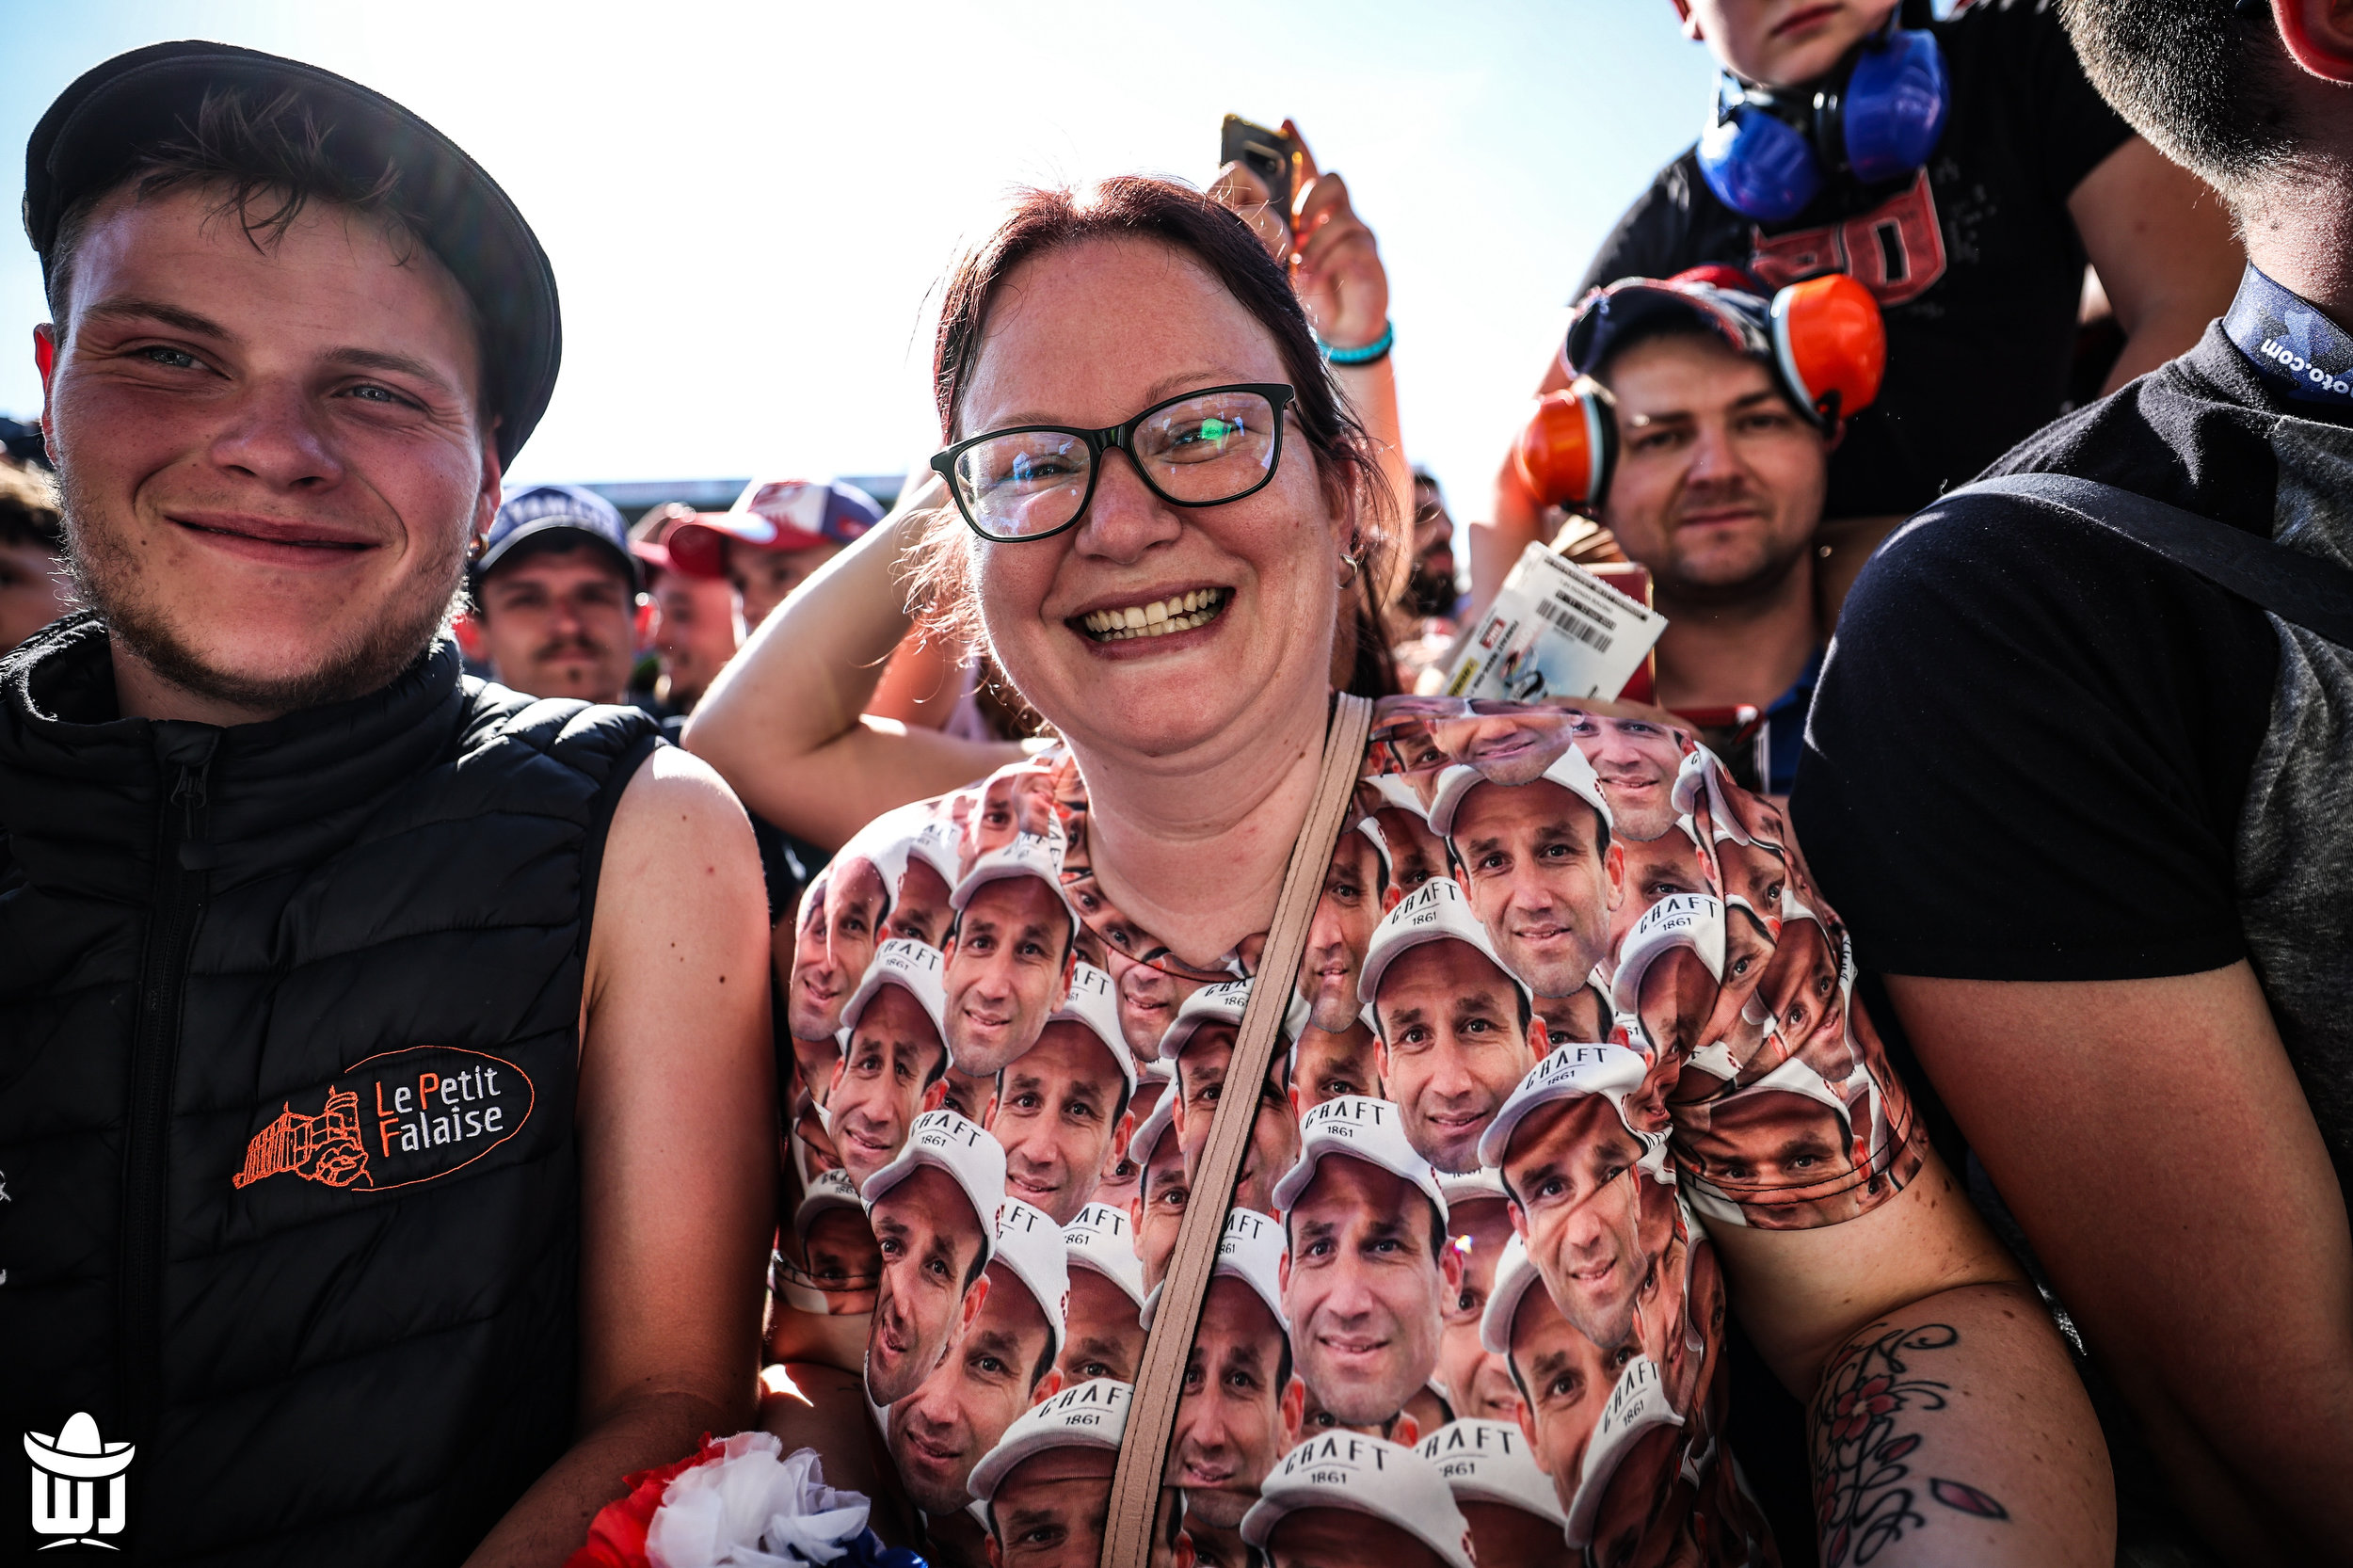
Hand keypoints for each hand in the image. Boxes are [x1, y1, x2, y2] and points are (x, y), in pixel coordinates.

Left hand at [1209, 120, 1388, 351]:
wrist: (1340, 329)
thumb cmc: (1308, 290)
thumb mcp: (1282, 262)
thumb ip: (1271, 238)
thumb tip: (1241, 221)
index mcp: (1315, 211)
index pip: (1309, 169)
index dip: (1299, 144)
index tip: (1284, 122)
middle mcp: (1338, 215)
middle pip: (1332, 182)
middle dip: (1312, 200)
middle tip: (1296, 225)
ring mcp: (1357, 235)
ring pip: (1341, 219)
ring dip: (1316, 244)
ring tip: (1301, 267)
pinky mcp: (1370, 259)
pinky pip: (1352, 248)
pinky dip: (1328, 264)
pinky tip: (1313, 281)